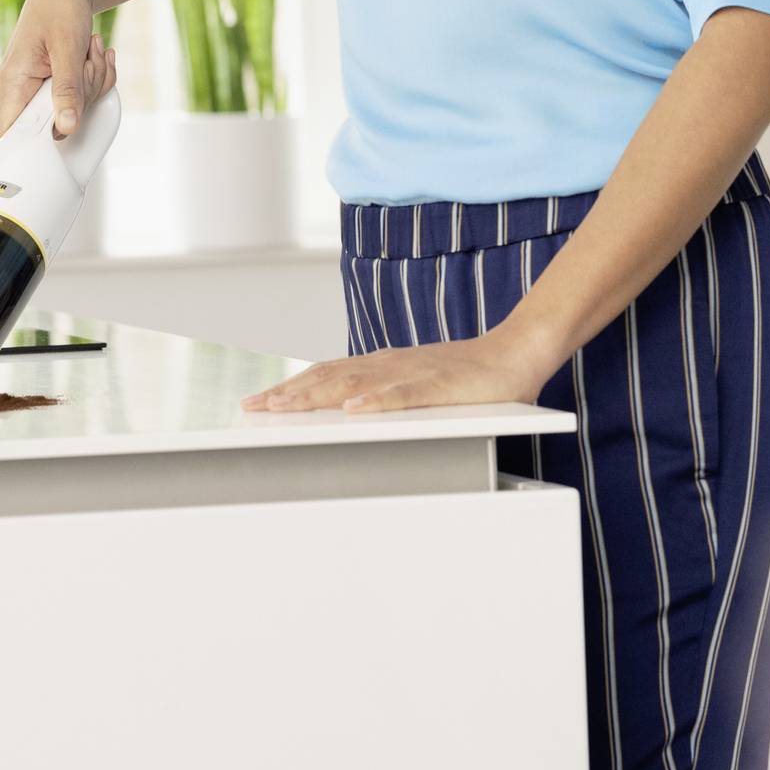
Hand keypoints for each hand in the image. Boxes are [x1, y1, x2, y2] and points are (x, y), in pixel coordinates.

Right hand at [0, 0, 116, 138]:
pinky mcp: (53, 86)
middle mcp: (20, 91)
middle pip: (54, 124)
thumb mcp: (67, 46)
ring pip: (74, 112)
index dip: (36, 144)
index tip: (67, 122)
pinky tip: (93, 54)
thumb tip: (66, 128)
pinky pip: (81, 99)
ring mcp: (37, 89)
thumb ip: (67, 89)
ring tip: (89, 49)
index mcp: (12, 84)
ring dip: (93, 81)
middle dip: (83, 94)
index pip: (9, 136)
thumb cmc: (60, 5)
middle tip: (86, 59)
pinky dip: (95, 77)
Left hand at [241, 326, 565, 415]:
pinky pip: (403, 394)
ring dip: (316, 396)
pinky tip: (352, 410)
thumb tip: (350, 416)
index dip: (290, 388)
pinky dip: (375, 402)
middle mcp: (389, 365)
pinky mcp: (440, 385)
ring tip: (284, 407)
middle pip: (328, 378)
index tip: (257, 402)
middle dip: (288, 394)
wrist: (516, 353)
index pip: (325, 376)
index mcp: (383, 367)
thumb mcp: (418, 389)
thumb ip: (386, 399)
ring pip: (355, 383)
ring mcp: (413, 373)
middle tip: (253, 408)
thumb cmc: (470, 378)